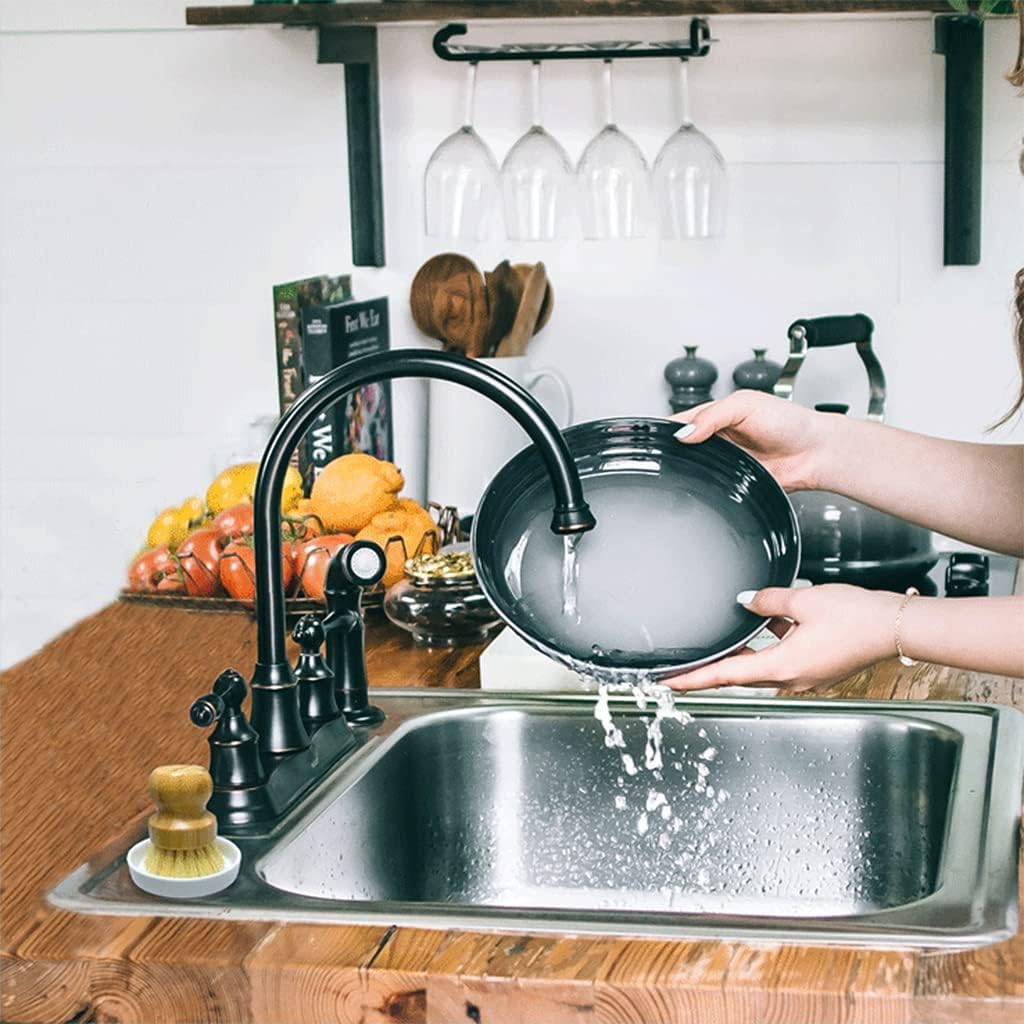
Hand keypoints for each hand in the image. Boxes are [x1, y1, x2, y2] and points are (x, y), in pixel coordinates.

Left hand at [666, 584, 902, 693]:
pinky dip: (769, 644)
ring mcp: (806, 674)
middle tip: (682, 668)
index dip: (694, 679)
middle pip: (739, 674)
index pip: (726, 675)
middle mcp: (792, 677)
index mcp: (783, 666)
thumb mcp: (804, 600)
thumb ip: (769, 601)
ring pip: (762, 665)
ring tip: (718, 644)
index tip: (669, 684)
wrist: (898, 626)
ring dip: (741, 655)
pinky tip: (767, 623)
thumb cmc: (858, 618)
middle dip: (711, 669)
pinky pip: (783, 657)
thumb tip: (746, 601)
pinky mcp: (818, 666)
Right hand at [672, 390, 835, 491]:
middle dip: (673, 450)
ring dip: (688, 469)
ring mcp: (724, 460)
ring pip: (692, 467)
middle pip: (682, 446)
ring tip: (685, 467)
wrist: (814, 453)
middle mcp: (717, 437)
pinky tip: (702, 481)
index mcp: (716, 414)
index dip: (667, 428)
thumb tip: (684, 433)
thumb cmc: (791, 422)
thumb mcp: (746, 405)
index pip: (681, 420)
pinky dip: (703, 485)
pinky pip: (709, 485)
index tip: (654, 435)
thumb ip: (712, 415)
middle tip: (668, 454)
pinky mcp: (731, 481)